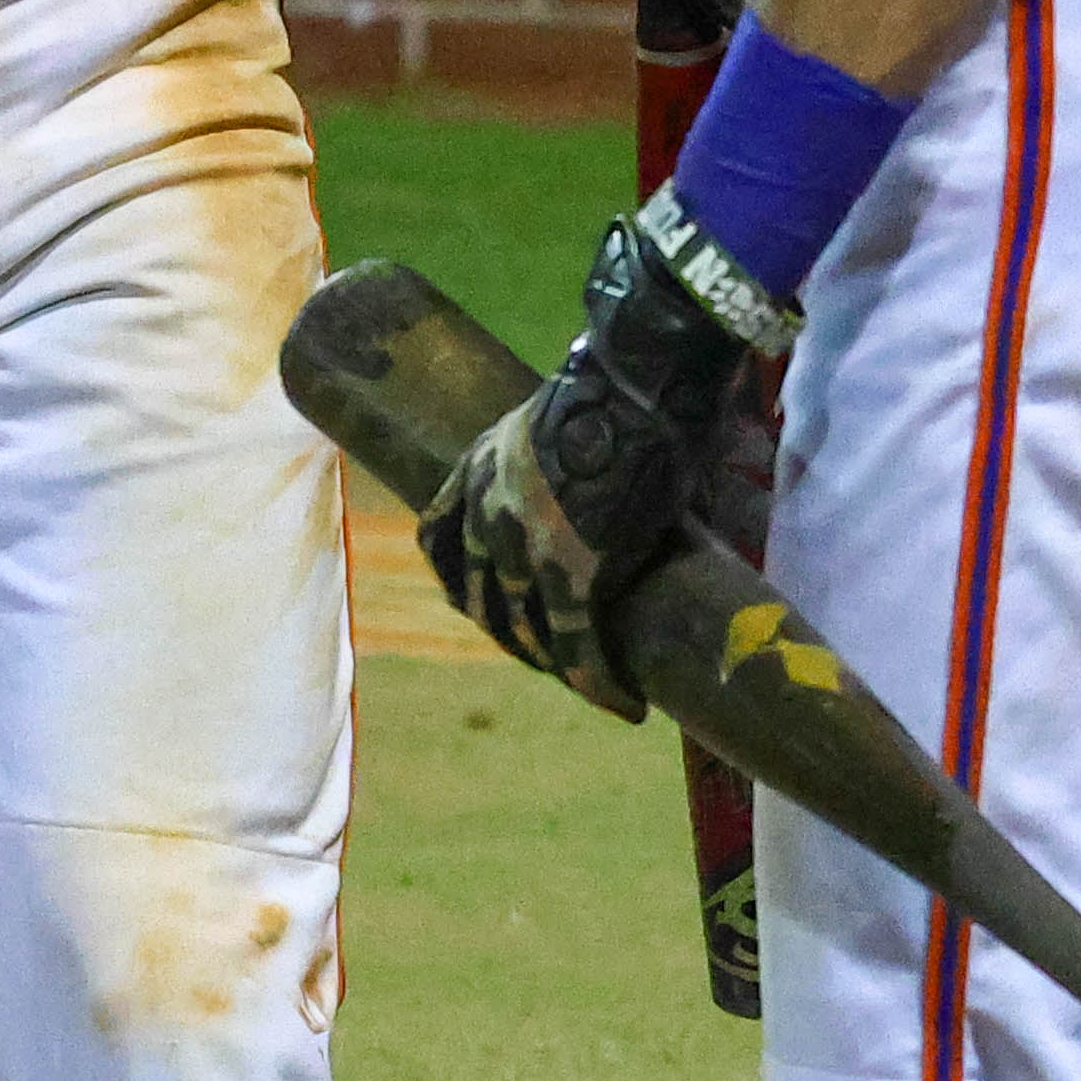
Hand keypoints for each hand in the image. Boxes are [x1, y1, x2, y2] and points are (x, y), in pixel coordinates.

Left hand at [415, 210, 745, 719]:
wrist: (640, 378)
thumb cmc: (617, 385)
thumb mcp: (552, 419)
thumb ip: (551, 459)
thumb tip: (589, 474)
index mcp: (476, 467)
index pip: (440, 545)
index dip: (467, 585)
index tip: (495, 605)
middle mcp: (489, 513)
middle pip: (484, 601)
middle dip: (518, 637)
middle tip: (557, 656)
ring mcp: (527, 548)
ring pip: (530, 633)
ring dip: (561, 667)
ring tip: (596, 685)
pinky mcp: (575, 573)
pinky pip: (579, 647)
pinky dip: (599, 682)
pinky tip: (625, 702)